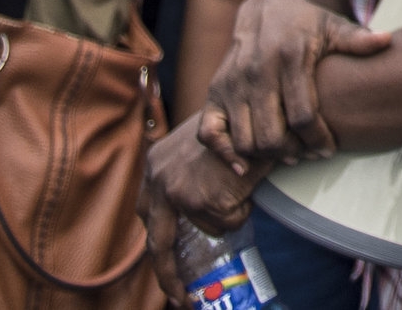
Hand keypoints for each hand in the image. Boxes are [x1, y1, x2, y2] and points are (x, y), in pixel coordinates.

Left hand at [141, 121, 256, 296]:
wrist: (255, 110)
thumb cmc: (235, 124)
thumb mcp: (198, 148)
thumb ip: (185, 175)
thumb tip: (189, 217)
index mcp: (154, 164)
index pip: (146, 213)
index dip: (157, 239)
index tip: (164, 262)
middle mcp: (159, 178)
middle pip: (159, 241)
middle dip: (167, 274)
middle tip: (179, 296)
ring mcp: (179, 191)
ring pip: (209, 228)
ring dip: (228, 214)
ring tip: (240, 184)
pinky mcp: (203, 200)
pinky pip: (229, 223)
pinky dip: (243, 208)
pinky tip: (247, 182)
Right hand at [200, 0, 391, 165]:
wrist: (265, 7)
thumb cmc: (306, 23)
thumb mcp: (333, 26)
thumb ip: (357, 39)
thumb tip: (387, 41)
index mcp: (289, 56)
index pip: (303, 113)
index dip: (318, 138)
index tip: (329, 148)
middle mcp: (256, 71)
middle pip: (272, 134)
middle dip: (293, 153)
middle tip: (308, 155)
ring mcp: (232, 83)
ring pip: (245, 139)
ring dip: (266, 157)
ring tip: (288, 154)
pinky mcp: (214, 91)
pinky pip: (208, 132)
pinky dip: (223, 153)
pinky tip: (244, 165)